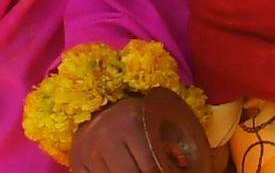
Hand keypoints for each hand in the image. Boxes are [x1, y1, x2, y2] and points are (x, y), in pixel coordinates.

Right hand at [68, 88, 212, 172]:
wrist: (100, 107)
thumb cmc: (141, 117)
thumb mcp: (159, 119)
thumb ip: (175, 139)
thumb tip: (199, 167)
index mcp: (131, 122)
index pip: (151, 167)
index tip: (177, 172)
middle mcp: (105, 136)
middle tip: (160, 172)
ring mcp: (87, 152)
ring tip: (142, 168)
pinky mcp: (76, 164)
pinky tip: (125, 172)